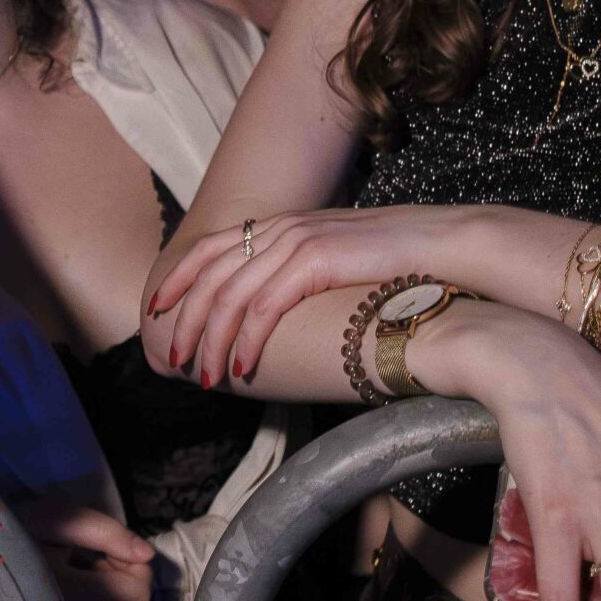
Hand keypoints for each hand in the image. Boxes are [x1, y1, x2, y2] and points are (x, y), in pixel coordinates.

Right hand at [16, 495, 156, 600]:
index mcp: (71, 596)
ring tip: (93, 590)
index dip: (133, 566)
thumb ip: (104, 530)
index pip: (138, 591)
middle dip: (130, 589)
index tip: (108, 552)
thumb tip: (147, 555)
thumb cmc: (7, 541)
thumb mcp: (54, 519)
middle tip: (101, 567)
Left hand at [149, 204, 492, 386]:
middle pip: (212, 276)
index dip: (178, 278)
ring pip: (232, 295)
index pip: (210, 247)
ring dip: (213, 341)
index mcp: (281, 224)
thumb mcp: (334, 260)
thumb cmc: (395, 261)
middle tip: (174, 359)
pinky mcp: (317, 260)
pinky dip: (247, 340)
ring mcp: (298, 240)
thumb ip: (299, 273)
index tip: (154, 308)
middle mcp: (282, 228)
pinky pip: (266, 306)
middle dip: (187, 320)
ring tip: (205, 377)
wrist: (446, 243)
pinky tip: (240, 367)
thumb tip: (273, 308)